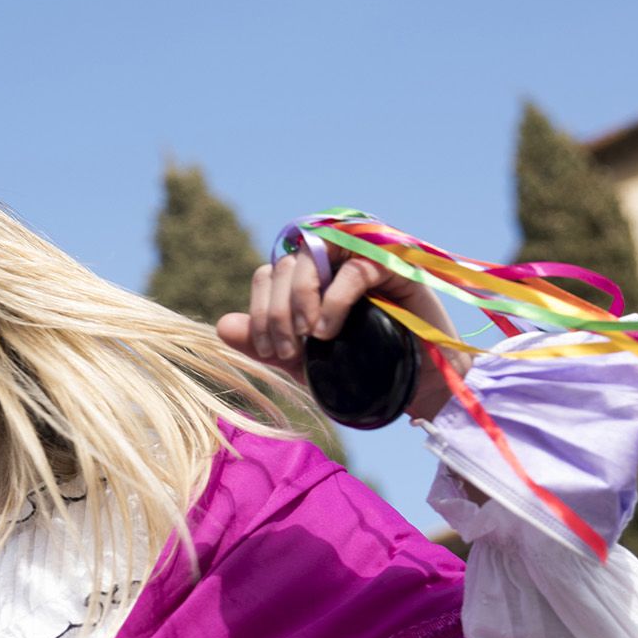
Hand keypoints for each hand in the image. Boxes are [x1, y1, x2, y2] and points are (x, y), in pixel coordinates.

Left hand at [216, 244, 471, 420]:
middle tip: (284, 351)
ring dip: (300, 299)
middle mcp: (334, 257)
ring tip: (308, 338)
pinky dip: (333, 300)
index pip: (268, 275)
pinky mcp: (393, 263)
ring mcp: (363, 253)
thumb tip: (222, 325)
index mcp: (310, 275)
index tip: (268, 351)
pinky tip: (327, 331)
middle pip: (285, 265)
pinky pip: (353, 270)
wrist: (415, 385)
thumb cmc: (360, 367)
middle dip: (276, 313)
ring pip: (314, 257)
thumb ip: (264, 342)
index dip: (259, 311)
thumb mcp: (302, 360)